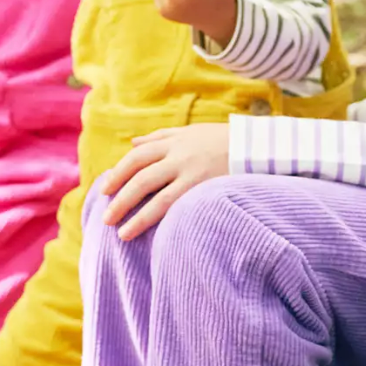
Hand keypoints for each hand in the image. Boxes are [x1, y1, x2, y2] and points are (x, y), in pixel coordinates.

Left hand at [100, 123, 230, 239]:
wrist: (260, 146)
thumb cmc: (224, 140)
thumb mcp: (192, 132)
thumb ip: (161, 137)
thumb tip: (132, 143)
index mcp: (175, 140)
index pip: (137, 156)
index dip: (118, 173)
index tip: (106, 189)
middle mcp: (180, 154)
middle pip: (140, 176)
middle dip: (120, 198)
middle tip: (106, 217)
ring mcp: (192, 171)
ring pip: (155, 194)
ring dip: (134, 215)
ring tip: (121, 234)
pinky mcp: (205, 187)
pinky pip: (175, 205)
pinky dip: (157, 218)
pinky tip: (148, 231)